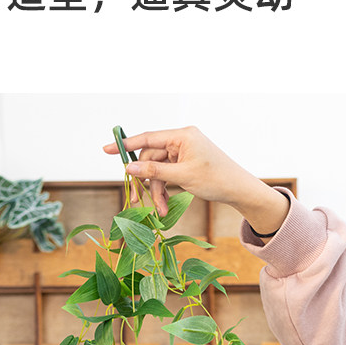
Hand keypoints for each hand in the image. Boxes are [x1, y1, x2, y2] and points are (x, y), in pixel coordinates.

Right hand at [102, 125, 288, 235]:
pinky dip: (164, 188)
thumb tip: (129, 167)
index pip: (147, 137)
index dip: (126, 144)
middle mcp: (181, 140)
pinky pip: (167, 174)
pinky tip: (165, 203)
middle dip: (147, 181)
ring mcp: (184, 151)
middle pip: (151, 158)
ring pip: (158, 169)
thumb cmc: (215, 179)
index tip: (107, 149)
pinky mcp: (186, 163)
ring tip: (160, 208)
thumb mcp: (182, 176)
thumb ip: (154, 170)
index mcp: (182, 135)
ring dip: (156, 189)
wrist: (238, 189)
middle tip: (138, 200)